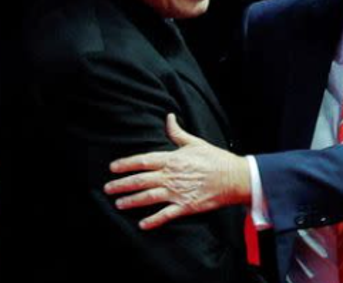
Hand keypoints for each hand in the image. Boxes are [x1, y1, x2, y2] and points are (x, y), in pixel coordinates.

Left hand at [105, 114, 250, 228]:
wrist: (234, 178)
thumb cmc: (215, 159)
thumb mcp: (195, 142)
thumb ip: (177, 132)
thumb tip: (168, 117)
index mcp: (172, 159)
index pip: (143, 161)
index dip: (126, 164)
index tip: (113, 168)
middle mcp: (171, 176)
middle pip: (141, 180)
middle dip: (122, 184)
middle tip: (108, 188)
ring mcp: (177, 192)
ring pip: (148, 197)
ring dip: (132, 201)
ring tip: (119, 203)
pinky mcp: (186, 206)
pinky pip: (165, 215)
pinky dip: (153, 220)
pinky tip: (142, 224)